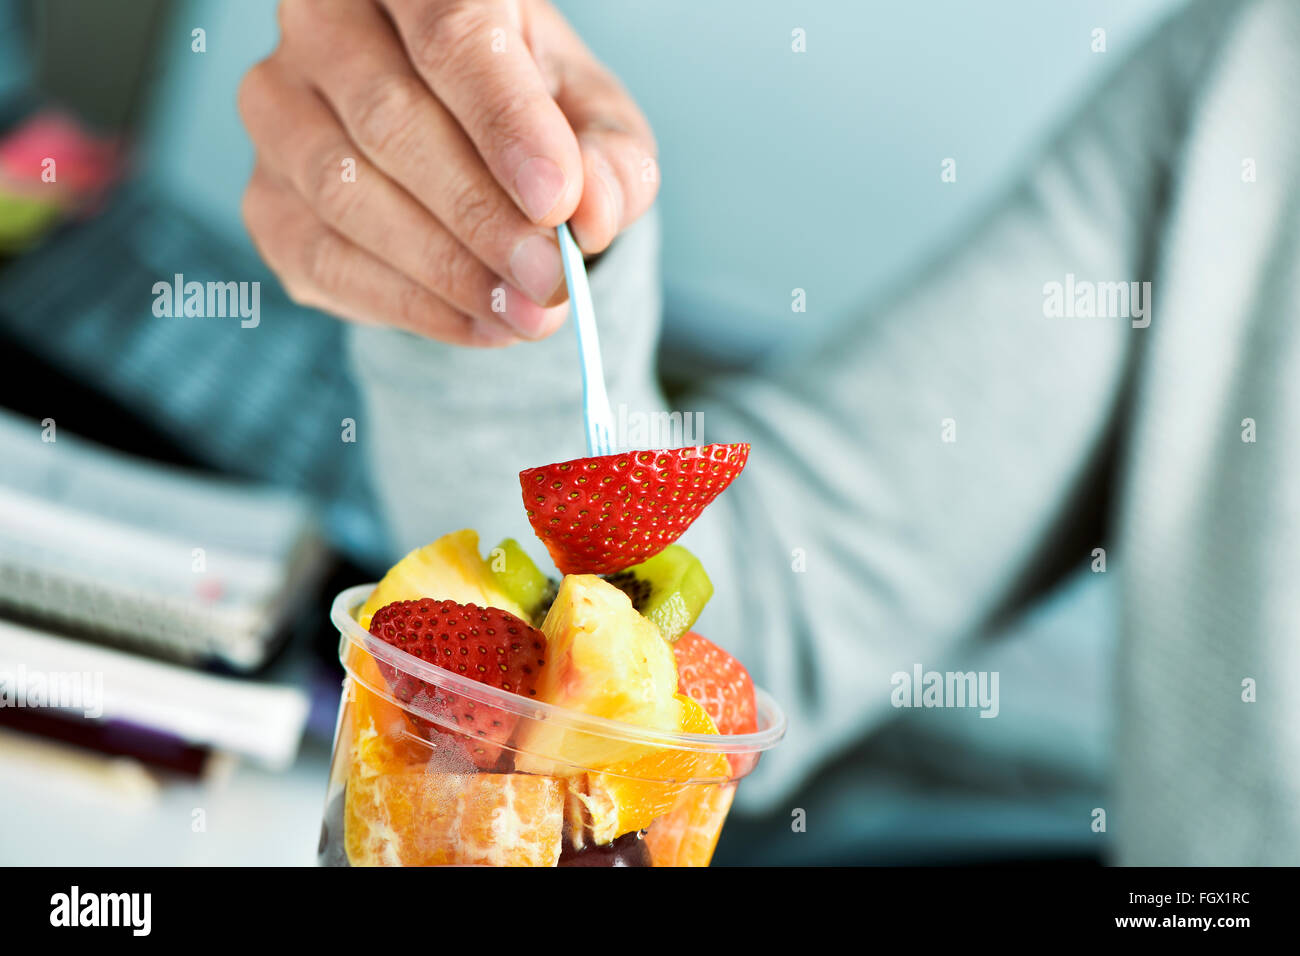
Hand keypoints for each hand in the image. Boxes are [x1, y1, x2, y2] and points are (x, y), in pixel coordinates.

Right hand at [238, 0, 657, 345]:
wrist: (466, 151)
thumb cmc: (530, 115)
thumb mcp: (592, 120)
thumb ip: (608, 157)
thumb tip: (596, 211)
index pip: (448, 32)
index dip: (504, 122)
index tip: (558, 202)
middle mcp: (320, 23)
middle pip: (389, 119)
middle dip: (481, 214)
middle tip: (550, 277)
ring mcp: (278, 110)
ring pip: (345, 192)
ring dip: (447, 268)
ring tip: (527, 312)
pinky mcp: (264, 198)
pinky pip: (323, 259)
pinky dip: (411, 305)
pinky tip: (481, 323)